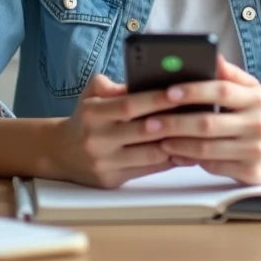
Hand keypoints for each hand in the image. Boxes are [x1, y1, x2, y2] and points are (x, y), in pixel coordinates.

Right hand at [47, 73, 194, 188]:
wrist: (61, 152)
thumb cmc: (86, 118)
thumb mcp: (91, 94)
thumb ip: (113, 85)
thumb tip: (143, 81)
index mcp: (93, 113)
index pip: (129, 105)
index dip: (156, 99)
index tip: (179, 91)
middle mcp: (98, 139)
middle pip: (144, 131)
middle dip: (174, 122)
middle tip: (199, 113)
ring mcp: (105, 162)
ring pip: (150, 155)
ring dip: (177, 144)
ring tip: (198, 133)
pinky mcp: (113, 180)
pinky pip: (148, 170)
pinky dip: (169, 161)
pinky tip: (186, 151)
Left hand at [151, 57, 260, 184]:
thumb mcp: (253, 90)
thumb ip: (230, 74)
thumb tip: (211, 54)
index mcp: (255, 99)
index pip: (222, 91)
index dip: (194, 91)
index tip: (169, 91)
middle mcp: (257, 124)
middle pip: (208, 124)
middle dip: (175, 123)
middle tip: (150, 122)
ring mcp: (254, 150)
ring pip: (207, 149)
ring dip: (178, 144)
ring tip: (157, 138)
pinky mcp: (251, 173)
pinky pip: (213, 167)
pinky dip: (190, 160)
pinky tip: (174, 154)